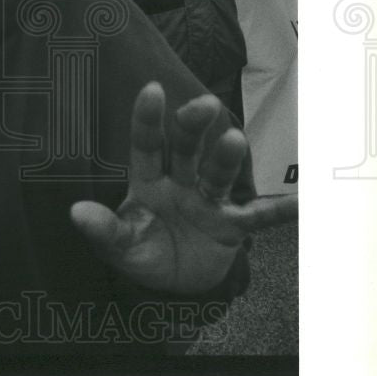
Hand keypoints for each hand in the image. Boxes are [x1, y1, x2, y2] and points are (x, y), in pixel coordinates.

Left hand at [71, 83, 297, 294]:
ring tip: (234, 140)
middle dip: (194, 125)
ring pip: (217, 174)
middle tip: (204, 104)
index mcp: (149, 181)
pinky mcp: (232, 226)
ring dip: (226, 158)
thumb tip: (76, 212)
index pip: (146, 145)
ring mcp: (208, 201)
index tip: (152, 88)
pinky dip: (278, 210)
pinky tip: (300, 201)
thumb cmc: (143, 253)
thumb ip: (104, 230)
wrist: (174, 287)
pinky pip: (257, 216)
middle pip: (187, 148)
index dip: (148, 118)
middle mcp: (180, 182)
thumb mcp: (120, 247)